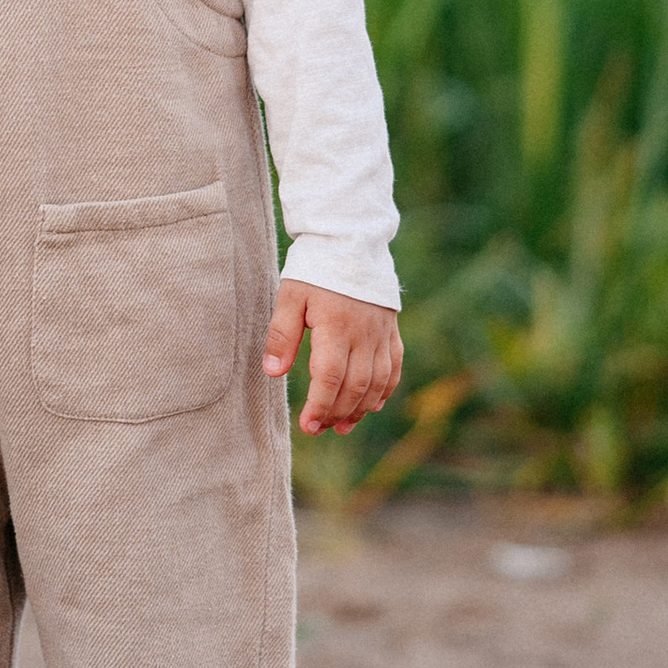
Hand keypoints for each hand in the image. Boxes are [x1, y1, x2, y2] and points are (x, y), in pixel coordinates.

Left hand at [264, 279, 401, 432]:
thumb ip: (281, 335)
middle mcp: (364, 334)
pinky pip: (394, 368)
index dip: (319, 406)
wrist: (350, 239)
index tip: (308, 426)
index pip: (329, 378)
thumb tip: (274, 373)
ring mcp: (381, 333)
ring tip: (342, 426)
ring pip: (377, 382)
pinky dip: (384, 391)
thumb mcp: (290, 296)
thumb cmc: (315, 267)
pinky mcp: (391, 330)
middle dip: (337, 413)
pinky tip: (371, 405)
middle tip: (319, 429)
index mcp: (337, 327)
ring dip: (360, 409)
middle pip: (355, 386)